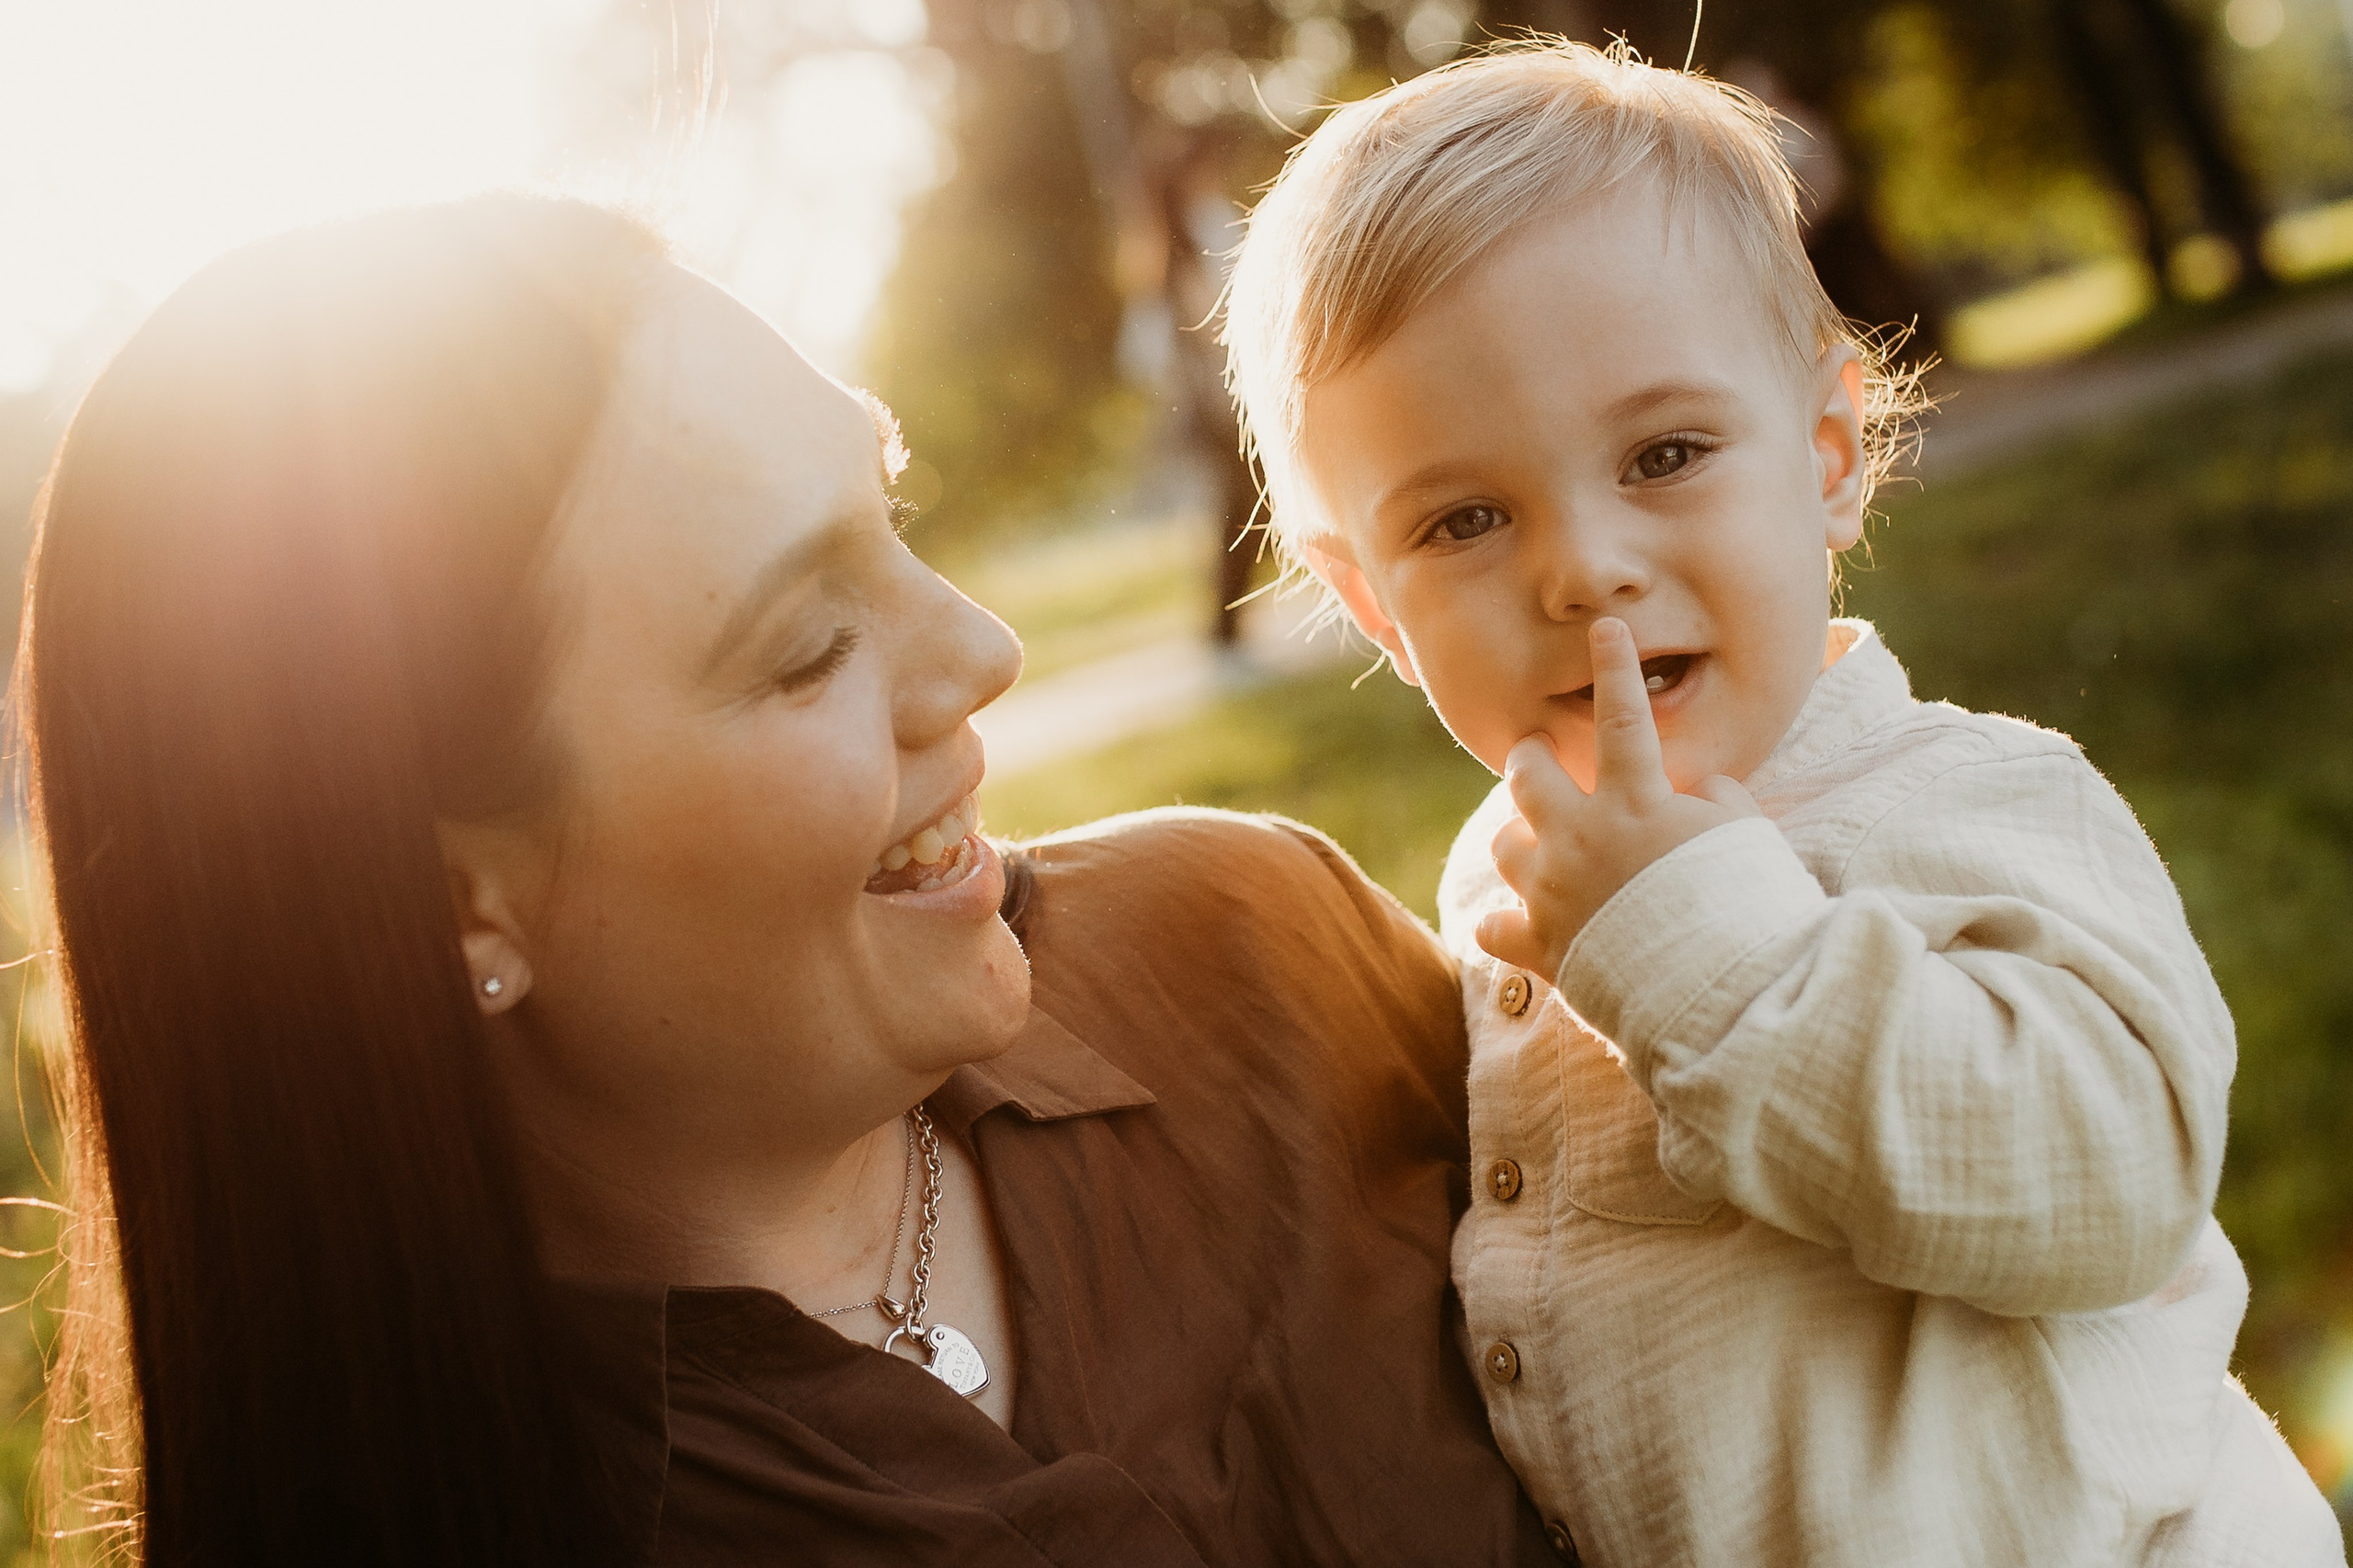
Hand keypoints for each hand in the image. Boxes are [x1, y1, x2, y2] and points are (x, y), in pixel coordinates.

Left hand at [1476, 618, 1761, 980]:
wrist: (1720, 991)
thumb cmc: (1748, 908)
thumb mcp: (1747, 838)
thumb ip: (1715, 801)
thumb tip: (1694, 790)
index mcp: (1637, 803)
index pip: (1624, 717)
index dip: (1616, 668)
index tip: (1605, 629)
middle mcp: (1582, 838)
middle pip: (1527, 775)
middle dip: (1529, 757)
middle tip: (1534, 754)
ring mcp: (1555, 892)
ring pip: (1504, 843)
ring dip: (1517, 838)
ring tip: (1531, 842)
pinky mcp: (1542, 947)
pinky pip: (1496, 929)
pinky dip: (1503, 928)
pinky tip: (1509, 929)